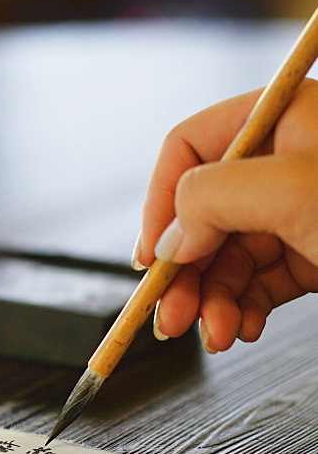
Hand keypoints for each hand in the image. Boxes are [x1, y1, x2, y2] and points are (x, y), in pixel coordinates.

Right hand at [133, 78, 317, 351]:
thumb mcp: (293, 192)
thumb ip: (212, 199)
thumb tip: (170, 234)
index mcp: (283, 120)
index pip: (189, 147)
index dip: (159, 201)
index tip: (152, 255)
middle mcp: (287, 161)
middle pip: (203, 210)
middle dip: (185, 268)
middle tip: (170, 314)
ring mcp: (301, 209)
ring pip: (228, 252)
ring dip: (211, 297)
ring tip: (215, 333)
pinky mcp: (316, 252)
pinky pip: (260, 278)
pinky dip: (243, 306)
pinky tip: (242, 326)